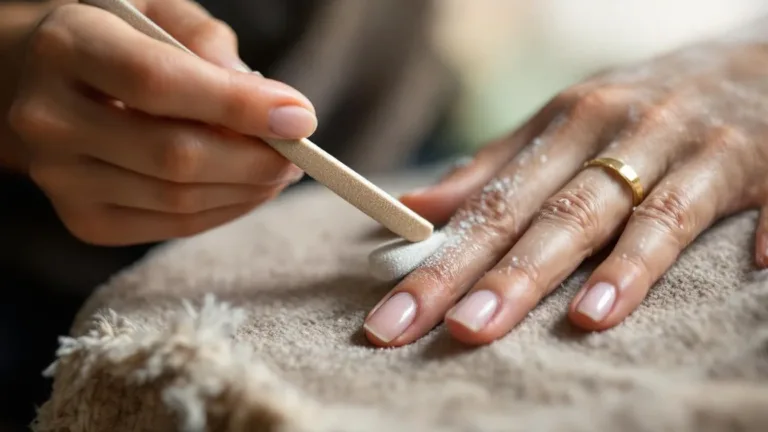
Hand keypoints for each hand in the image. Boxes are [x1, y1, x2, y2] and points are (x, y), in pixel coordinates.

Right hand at [5, 0, 316, 244]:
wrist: (40, 86)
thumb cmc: (114, 41)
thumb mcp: (155, 11)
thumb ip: (203, 38)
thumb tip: (257, 92)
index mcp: (66, 47)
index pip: (159, 84)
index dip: (238, 106)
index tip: (299, 117)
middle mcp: (50, 119)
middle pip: (174, 156)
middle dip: (255, 160)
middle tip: (297, 152)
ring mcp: (62, 178)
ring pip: (179, 201)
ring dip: (248, 189)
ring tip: (279, 169)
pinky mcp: (84, 220)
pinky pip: (173, 226)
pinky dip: (225, 210)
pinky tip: (246, 188)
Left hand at [363, 40, 767, 345]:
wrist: (746, 59)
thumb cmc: (637, 106)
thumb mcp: (561, 124)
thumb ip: (495, 169)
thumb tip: (420, 204)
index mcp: (566, 125)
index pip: (493, 206)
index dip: (441, 264)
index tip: (396, 317)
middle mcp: (623, 132)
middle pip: (559, 214)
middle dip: (507, 276)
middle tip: (459, 330)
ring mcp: (694, 146)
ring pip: (653, 210)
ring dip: (624, 263)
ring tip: (585, 317)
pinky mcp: (758, 162)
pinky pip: (761, 201)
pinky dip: (764, 230)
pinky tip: (752, 265)